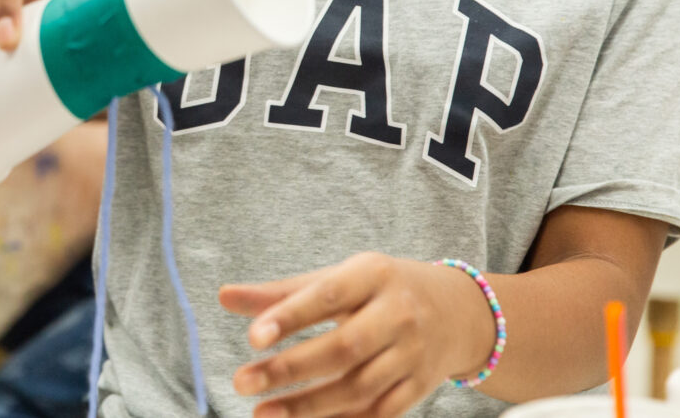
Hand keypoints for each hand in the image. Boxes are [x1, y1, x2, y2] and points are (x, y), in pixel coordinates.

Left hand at [219, 252, 495, 417]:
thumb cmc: (378, 289)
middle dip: (290, 369)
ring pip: (358, 388)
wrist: (457, 311)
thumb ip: (281, 292)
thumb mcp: (337, 277)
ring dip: (308, 405)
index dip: (289, 317)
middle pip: (343, 348)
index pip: (327, 296)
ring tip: (262, 411)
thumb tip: (223, 296)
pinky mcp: (420, 388)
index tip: (251, 337)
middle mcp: (398, 314)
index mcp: (373, 275)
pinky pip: (379, 413)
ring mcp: (412, 354)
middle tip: (242, 381)